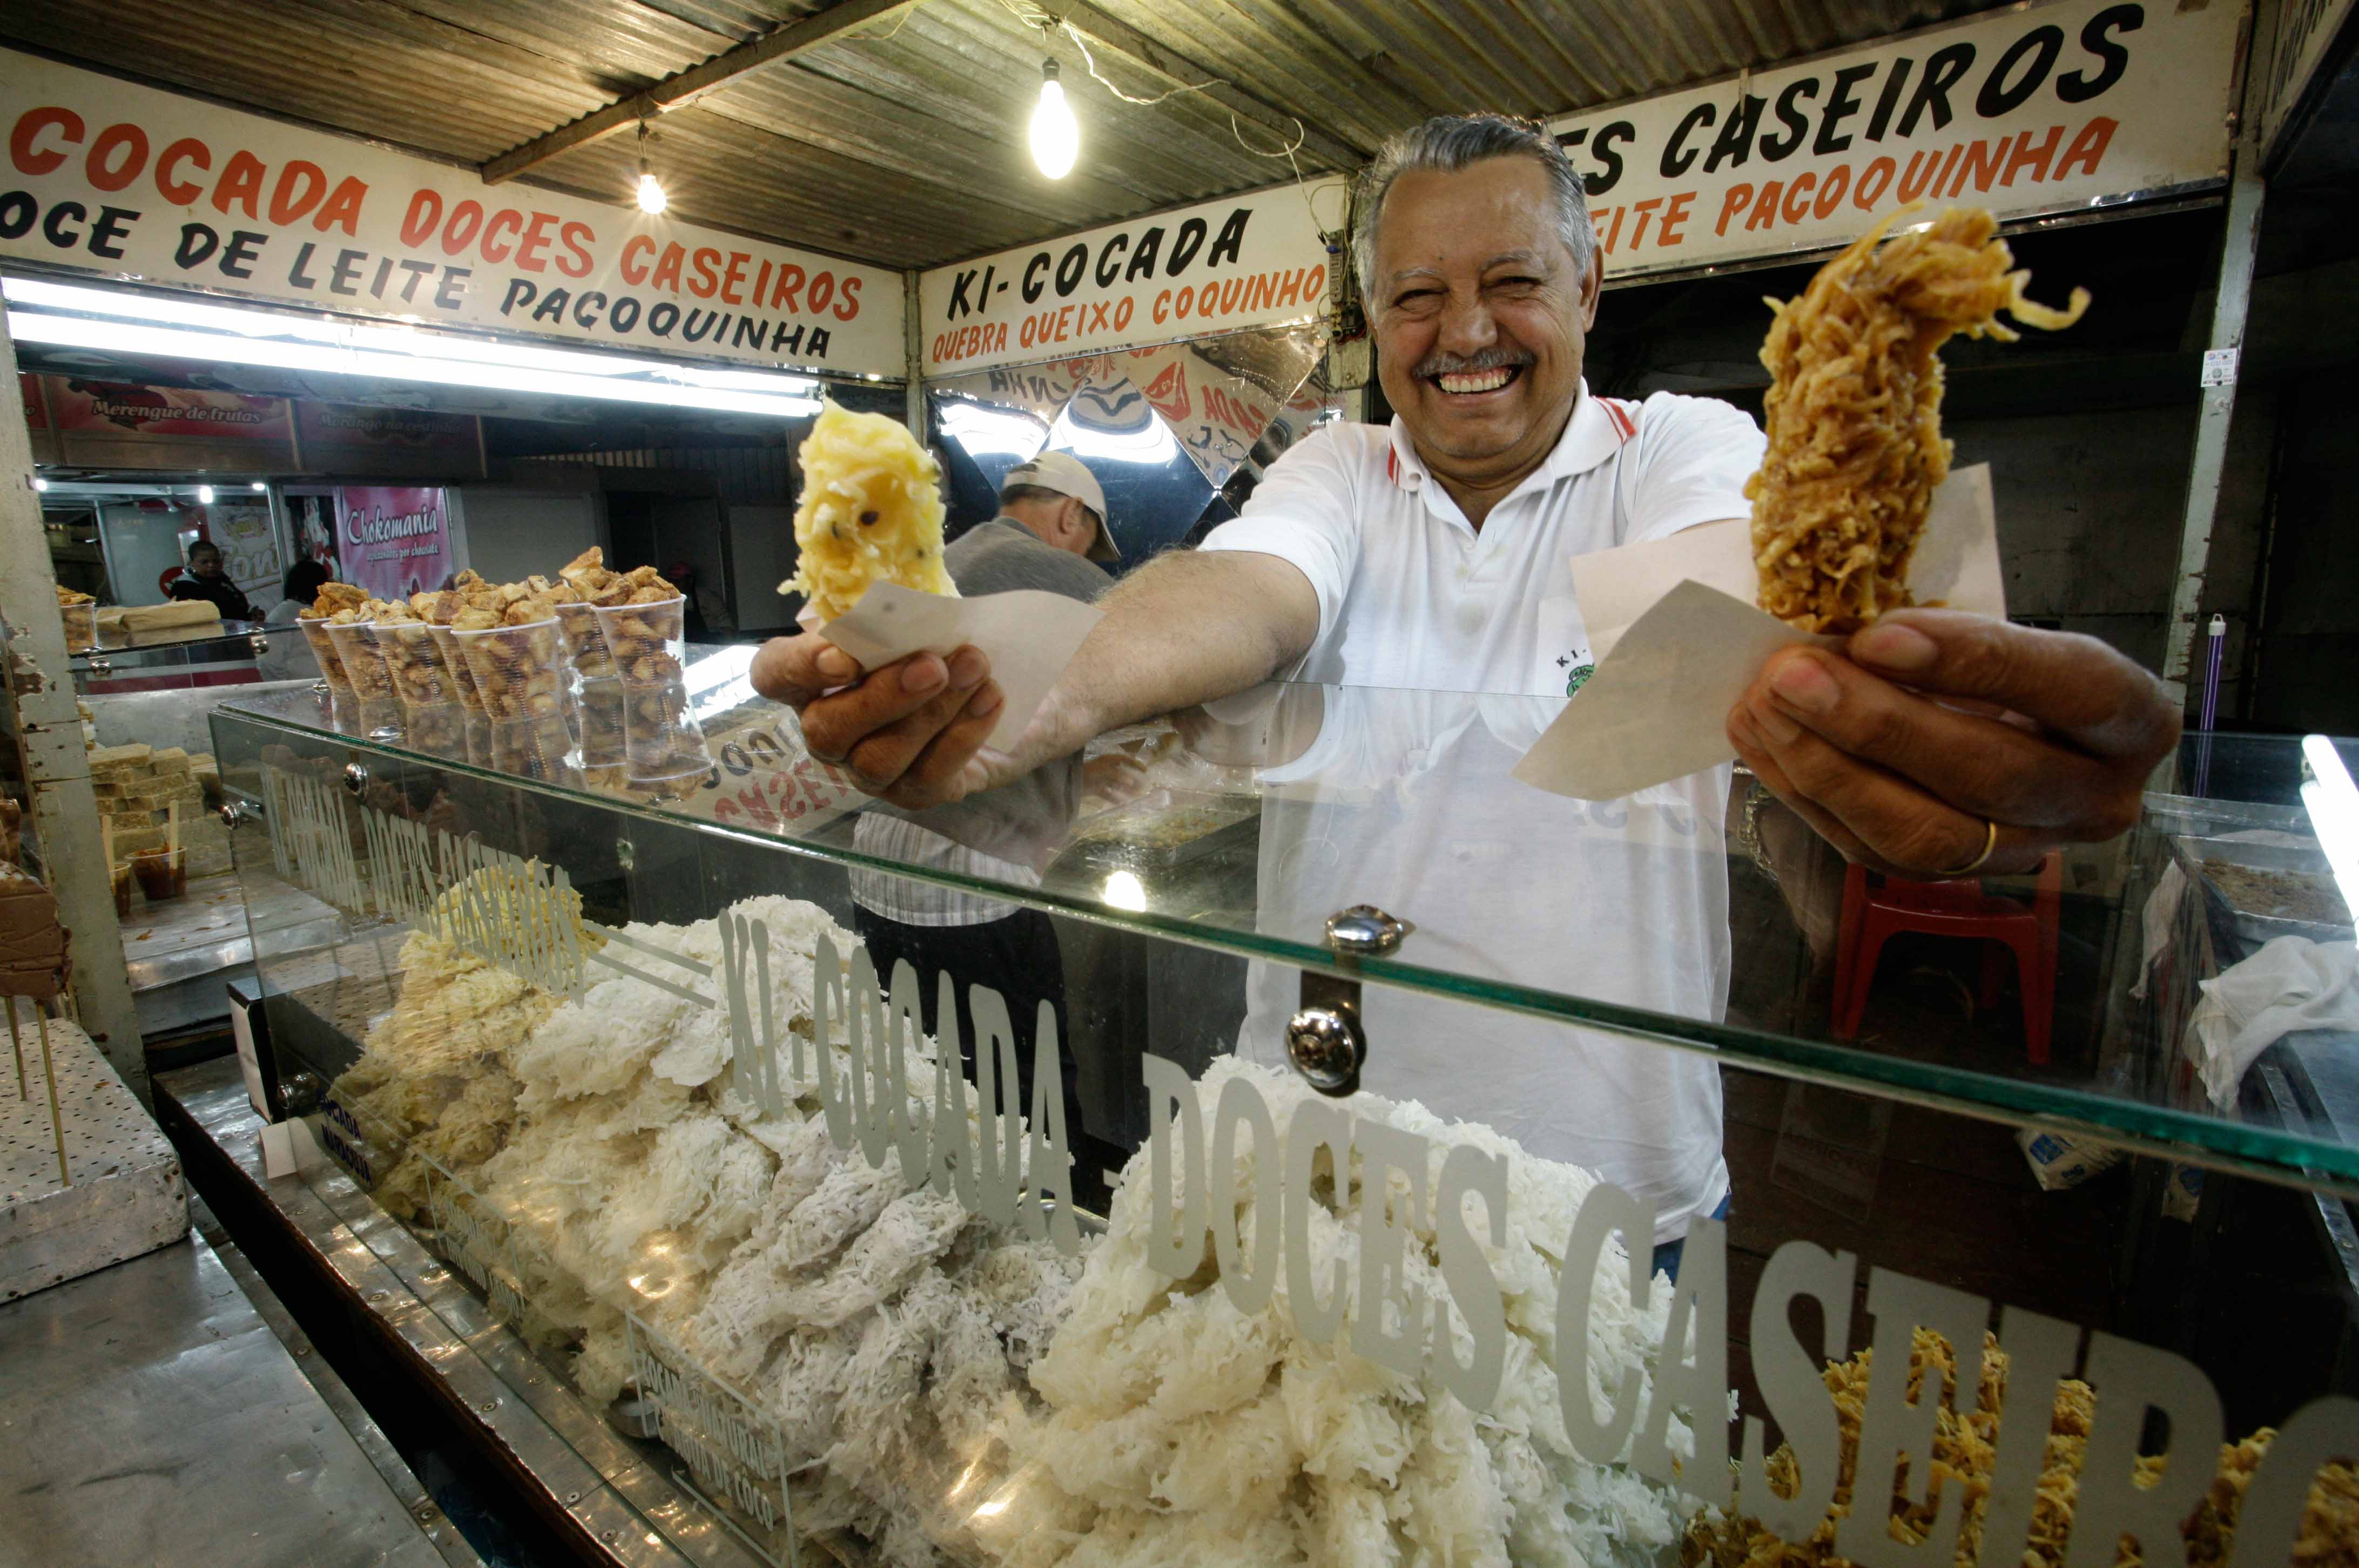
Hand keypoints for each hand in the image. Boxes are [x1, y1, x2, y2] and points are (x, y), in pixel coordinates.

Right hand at [750, 632, 1004, 808]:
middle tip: (932, 664)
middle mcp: (831, 731)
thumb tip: (897, 608)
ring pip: (879, 758)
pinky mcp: (916, 793)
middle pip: (827, 729)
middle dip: (881, 697)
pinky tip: (990, 697)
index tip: (840, 654)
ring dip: (930, 712)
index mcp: (814, 680)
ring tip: (975, 667)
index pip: (775, 675)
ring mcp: (869, 770)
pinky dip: (964, 734)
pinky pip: (930, 775)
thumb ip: (895, 616)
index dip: (798, 668)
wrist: (1009, 694)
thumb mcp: (917, 620)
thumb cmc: (945, 648)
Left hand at [1082, 752, 1150, 804]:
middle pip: (1123, 773)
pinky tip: (1122, 803)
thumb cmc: (1087, 772)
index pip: (1125, 759)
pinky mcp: (1096, 789)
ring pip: (1117, 784)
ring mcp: (1100, 779)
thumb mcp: (1103, 771)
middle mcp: (1105, 768)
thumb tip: (1132, 781)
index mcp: (1107, 760)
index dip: (1136, 764)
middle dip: (1133, 780)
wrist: (1068, 782)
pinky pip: (1108, 793)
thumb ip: (1117, 775)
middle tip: (1143, 787)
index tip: (1145, 771)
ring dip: (1126, 789)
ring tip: (1135, 796)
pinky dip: (1114, 798)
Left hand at [1725, 610, 2178, 876]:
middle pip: (1986, 775)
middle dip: (1876, 725)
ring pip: (1924, 834)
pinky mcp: (1952, 880)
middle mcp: (2094, 801)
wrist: (2020, 736)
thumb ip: (1950, 642)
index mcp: (2132, 721)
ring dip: (1828, 770)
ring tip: (1763, 707)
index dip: (1970, 662)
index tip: (1877, 635)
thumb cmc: (2013, 674)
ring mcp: (2024, 851)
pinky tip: (1762, 742)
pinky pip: (1873, 851)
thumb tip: (1849, 644)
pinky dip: (1807, 795)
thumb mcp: (2008, 636)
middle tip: (1791, 676)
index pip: (2065, 689)